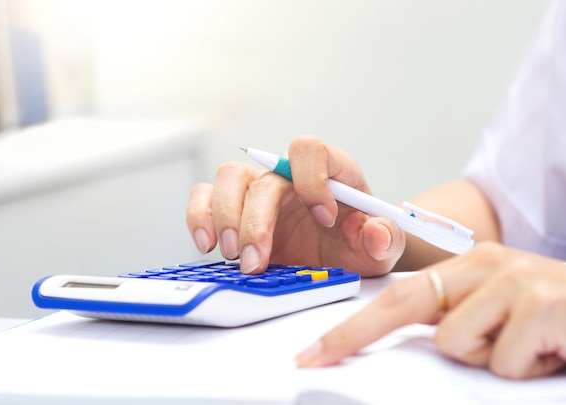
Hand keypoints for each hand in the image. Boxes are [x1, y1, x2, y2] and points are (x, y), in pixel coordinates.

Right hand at [186, 135, 405, 274]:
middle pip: (262, 176)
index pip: (309, 149)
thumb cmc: (357, 245)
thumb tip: (375, 233)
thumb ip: (385, 239)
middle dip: (256, 221)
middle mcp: (289, 176)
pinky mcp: (234, 210)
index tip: (324, 219)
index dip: (313, 180)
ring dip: (225, 218)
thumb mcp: (381, 249)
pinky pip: (203, 197)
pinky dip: (199, 217)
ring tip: (235, 256)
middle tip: (256, 261)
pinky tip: (209, 245)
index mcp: (329, 172)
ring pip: (227, 178)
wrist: (337, 261)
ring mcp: (259, 191)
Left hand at [295, 242, 565, 378]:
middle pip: (404, 306)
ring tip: (523, 349)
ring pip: (457, 345)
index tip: (312, 353)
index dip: (351, 326)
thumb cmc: (554, 318)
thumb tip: (408, 340)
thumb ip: (456, 317)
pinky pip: (501, 362)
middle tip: (314, 359)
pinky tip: (548, 352)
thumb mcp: (499, 311)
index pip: (397, 298)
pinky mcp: (543, 307)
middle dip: (353, 336)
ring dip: (487, 359)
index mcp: (471, 265)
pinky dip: (522, 369)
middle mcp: (488, 265)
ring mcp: (516, 283)